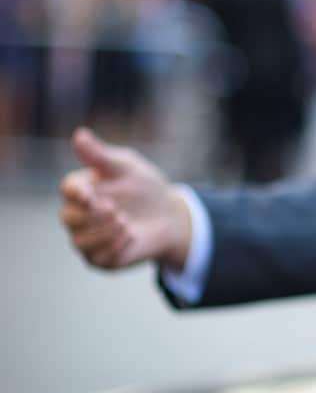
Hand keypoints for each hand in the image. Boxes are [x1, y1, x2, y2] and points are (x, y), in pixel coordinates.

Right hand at [59, 128, 192, 269]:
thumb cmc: (144, 187)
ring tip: (126, 222)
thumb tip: (79, 134)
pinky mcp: (100, 258)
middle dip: (91, 215)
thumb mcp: (127, 167)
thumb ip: (102, 155)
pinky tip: (131, 236)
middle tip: (116, 210)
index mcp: (82, 189)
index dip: (77, 194)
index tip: (91, 194)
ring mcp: (87, 238)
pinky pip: (98, 258)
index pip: (68, 191)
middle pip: (68, 217)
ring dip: (104, 232)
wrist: (169, 216)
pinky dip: (114, 248)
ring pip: (81, 241)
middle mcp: (78, 215)